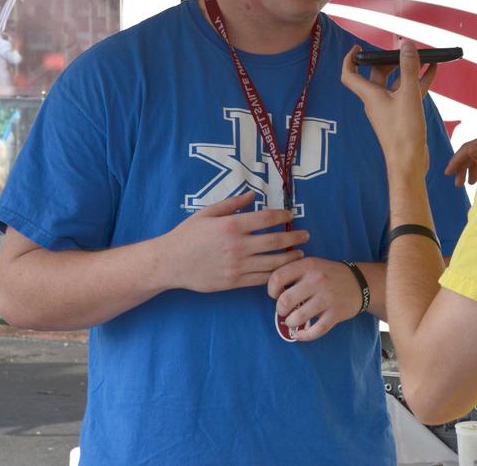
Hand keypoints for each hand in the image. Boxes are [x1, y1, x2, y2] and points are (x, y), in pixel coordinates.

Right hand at [164, 191, 307, 292]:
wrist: (170, 263)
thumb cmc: (187, 235)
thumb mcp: (207, 213)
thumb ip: (232, 204)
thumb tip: (253, 194)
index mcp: (231, 226)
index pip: (266, 219)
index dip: (283, 217)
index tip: (291, 216)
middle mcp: (237, 246)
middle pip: (275, 242)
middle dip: (294, 238)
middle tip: (306, 235)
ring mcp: (237, 266)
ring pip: (272, 263)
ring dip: (290, 258)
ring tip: (300, 254)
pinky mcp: (234, 282)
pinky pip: (261, 279)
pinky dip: (276, 275)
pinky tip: (284, 270)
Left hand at [267, 257, 362, 340]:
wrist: (360, 282)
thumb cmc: (329, 274)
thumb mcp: (312, 264)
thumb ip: (293, 271)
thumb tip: (272, 289)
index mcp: (308, 265)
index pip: (278, 278)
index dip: (271, 290)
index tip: (276, 294)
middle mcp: (317, 280)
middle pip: (285, 301)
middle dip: (280, 309)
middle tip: (284, 310)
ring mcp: (327, 298)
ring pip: (298, 317)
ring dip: (290, 322)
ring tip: (292, 321)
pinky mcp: (336, 313)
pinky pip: (315, 330)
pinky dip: (304, 336)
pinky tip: (299, 335)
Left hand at [340, 40, 436, 174]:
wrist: (409, 162)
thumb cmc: (404, 132)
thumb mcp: (408, 94)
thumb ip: (408, 68)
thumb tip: (405, 44)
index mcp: (370, 95)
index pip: (350, 74)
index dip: (350, 59)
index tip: (358, 47)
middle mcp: (377, 101)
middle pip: (377, 75)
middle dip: (389, 60)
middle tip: (402, 50)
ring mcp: (389, 109)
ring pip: (396, 84)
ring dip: (408, 70)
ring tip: (424, 56)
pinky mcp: (402, 116)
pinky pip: (407, 94)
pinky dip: (417, 82)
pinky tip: (431, 72)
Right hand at [444, 125, 476, 185]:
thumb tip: (469, 148)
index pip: (468, 148)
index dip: (456, 160)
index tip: (447, 172)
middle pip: (470, 152)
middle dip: (462, 167)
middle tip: (457, 183)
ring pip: (475, 155)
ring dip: (468, 169)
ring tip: (464, 184)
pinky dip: (476, 167)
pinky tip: (473, 180)